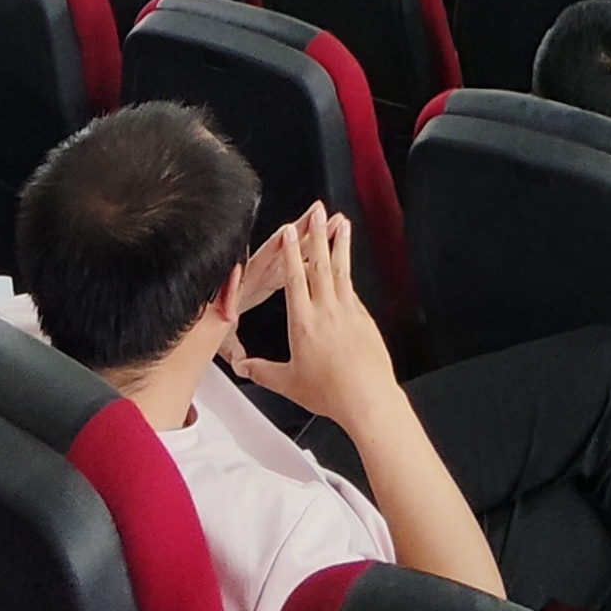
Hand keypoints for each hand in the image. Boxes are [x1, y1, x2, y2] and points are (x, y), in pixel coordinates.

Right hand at [231, 210, 398, 429]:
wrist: (367, 398)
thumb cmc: (330, 392)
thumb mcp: (288, 383)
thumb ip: (263, 372)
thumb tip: (244, 368)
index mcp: (304, 323)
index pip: (295, 279)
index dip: (290, 253)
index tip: (289, 231)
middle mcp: (327, 311)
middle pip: (320, 265)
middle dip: (317, 235)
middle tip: (318, 212)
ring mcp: (349, 312)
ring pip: (341, 271)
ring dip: (339, 245)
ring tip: (341, 223)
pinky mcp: (365, 319)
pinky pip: (353, 289)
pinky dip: (348, 273)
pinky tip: (347, 266)